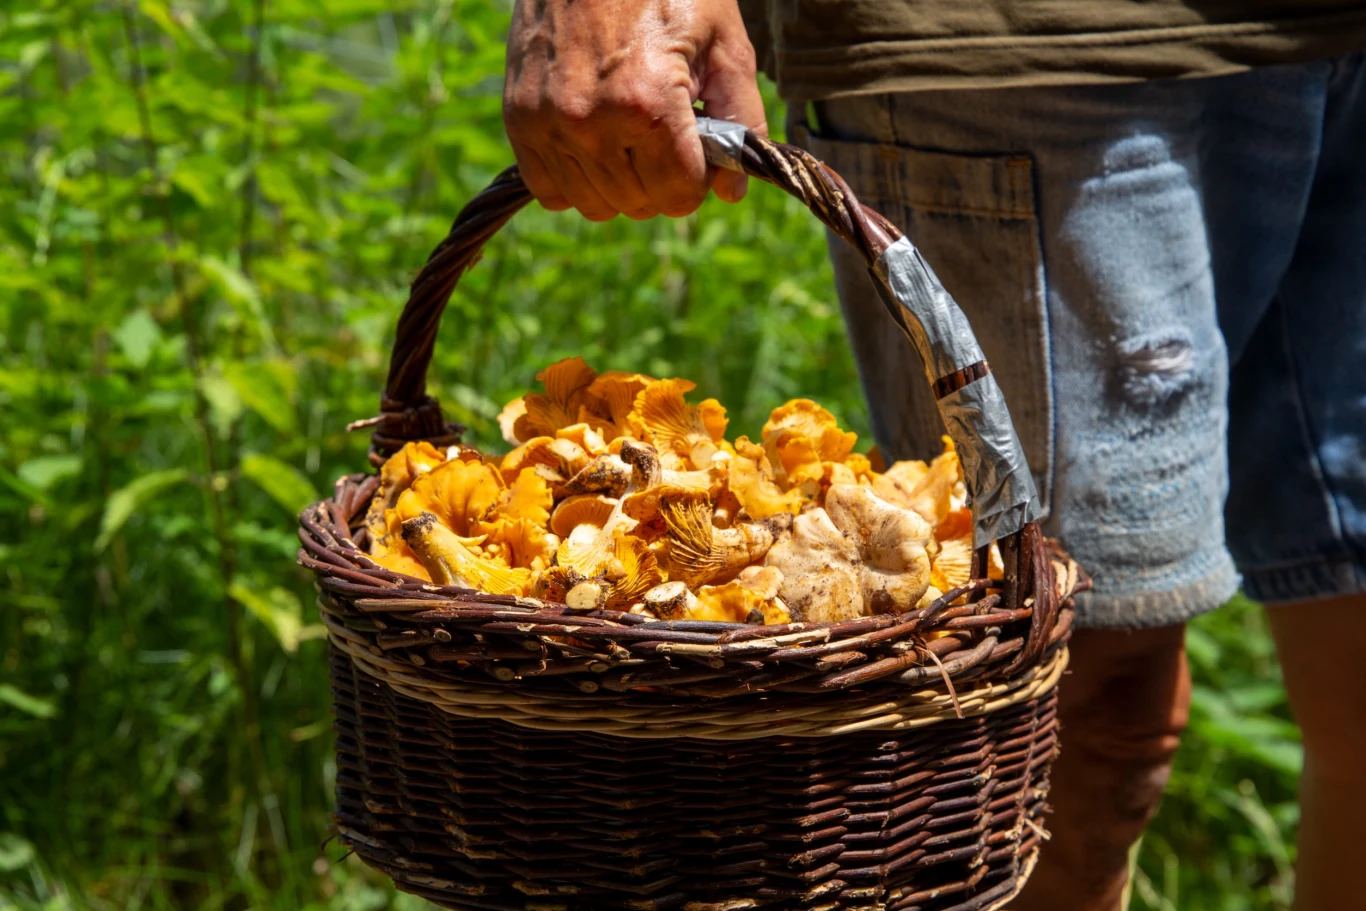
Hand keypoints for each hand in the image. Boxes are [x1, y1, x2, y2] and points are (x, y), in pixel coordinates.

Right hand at [504, 0, 765, 220]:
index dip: (698, 179)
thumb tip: (732, 190)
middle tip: (664, 134)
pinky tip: (594, 146)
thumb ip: (740, 118)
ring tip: (629, 137)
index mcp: (647, 103)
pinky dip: (576, 181)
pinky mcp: (520, 119)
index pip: (679, 194)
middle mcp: (592, 122)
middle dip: (663, 181)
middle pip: (640, 203)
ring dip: (621, 185)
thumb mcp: (725, 42)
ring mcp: (548, 123)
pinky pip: (550, 190)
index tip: (697, 150)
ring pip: (597, 205)